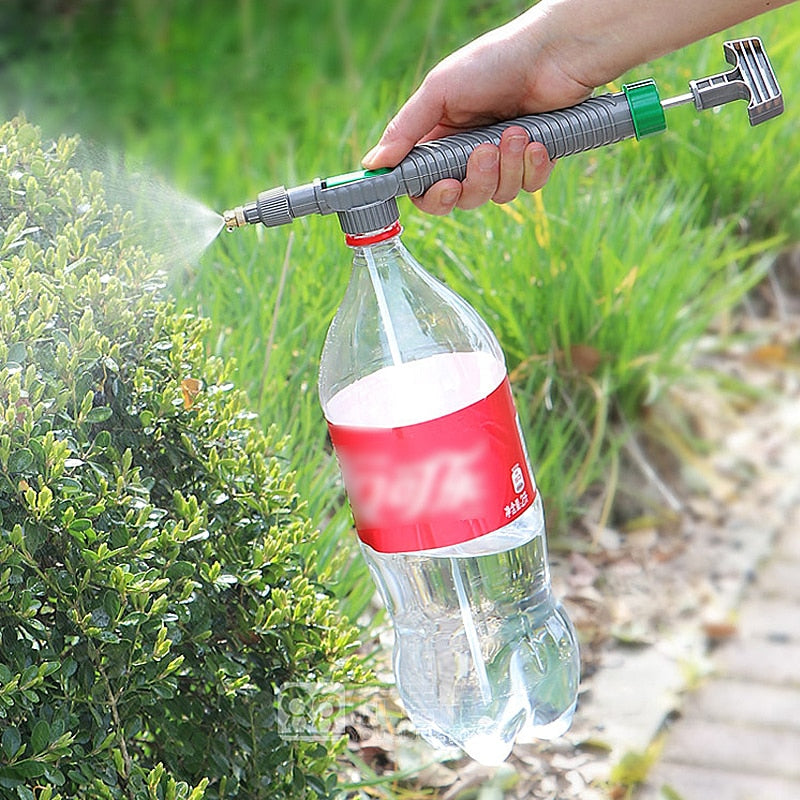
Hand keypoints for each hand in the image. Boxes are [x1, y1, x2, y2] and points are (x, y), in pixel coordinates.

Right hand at [361, 9, 593, 213]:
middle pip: (462, 199)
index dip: (432, 196)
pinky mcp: (534, 163)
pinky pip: (528, 187)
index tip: (444, 187)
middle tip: (485, 150)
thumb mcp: (439, 91)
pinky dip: (532, 167)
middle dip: (476, 180)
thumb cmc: (493, 62)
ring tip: (516, 131)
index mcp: (439, 139)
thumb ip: (405, 131)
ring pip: (497, 195)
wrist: (552, 53)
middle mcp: (468, 155)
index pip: (425, 187)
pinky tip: (537, 140)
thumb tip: (372, 164)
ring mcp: (502, 161)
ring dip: (507, 167)